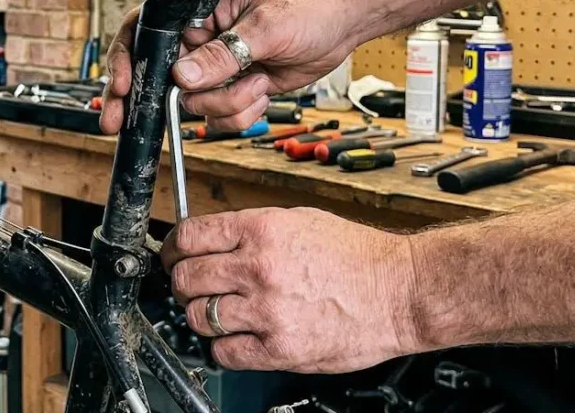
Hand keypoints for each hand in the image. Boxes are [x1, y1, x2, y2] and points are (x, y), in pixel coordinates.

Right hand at [99, 0, 361, 133]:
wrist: (342, 23)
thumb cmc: (308, 6)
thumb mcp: (263, 28)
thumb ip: (222, 54)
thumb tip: (182, 75)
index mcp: (200, 13)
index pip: (150, 35)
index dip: (129, 62)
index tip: (121, 87)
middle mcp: (203, 42)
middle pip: (166, 81)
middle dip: (166, 102)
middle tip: (121, 124)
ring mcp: (219, 69)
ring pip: (198, 106)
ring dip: (228, 104)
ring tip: (258, 82)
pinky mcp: (236, 89)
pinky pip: (222, 117)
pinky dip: (243, 113)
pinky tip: (263, 91)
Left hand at [160, 207, 419, 372]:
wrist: (400, 292)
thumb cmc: (358, 256)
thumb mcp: (299, 221)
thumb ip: (252, 230)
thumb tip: (213, 239)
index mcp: (262, 231)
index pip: (190, 236)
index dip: (174, 247)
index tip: (175, 254)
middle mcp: (259, 269)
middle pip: (186, 277)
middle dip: (182, 281)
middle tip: (191, 285)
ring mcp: (267, 311)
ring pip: (198, 316)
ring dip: (200, 315)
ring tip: (217, 311)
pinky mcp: (279, 349)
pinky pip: (224, 352)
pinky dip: (223, 346)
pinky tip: (237, 336)